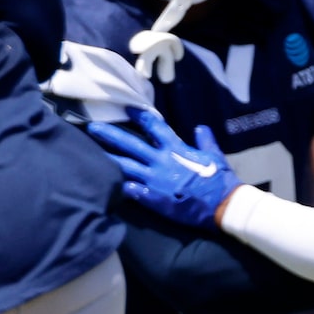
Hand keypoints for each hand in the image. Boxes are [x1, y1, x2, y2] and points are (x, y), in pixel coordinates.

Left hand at [90, 106, 240, 229]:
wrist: (222, 205)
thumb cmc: (220, 179)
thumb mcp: (215, 156)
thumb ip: (205, 140)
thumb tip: (201, 128)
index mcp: (175, 148)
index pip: (154, 127)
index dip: (139, 116)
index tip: (126, 108)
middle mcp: (161, 161)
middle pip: (130, 145)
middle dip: (110, 135)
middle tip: (92, 128)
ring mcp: (155, 181)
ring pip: (125, 167)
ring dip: (109, 160)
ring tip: (91, 155)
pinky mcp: (154, 199)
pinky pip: (132, 191)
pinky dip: (122, 187)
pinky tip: (109, 184)